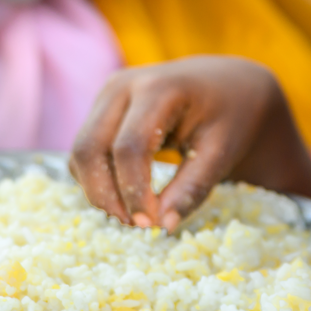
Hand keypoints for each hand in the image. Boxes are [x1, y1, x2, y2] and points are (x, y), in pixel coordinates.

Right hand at [69, 56, 310, 231]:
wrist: (227, 84)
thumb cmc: (230, 116)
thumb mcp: (222, 151)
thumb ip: (193, 187)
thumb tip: (164, 225)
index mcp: (159, 88)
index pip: (129, 148)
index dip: (134, 192)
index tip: (151, 225)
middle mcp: (124, 85)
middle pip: (90, 147)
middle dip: (105, 194)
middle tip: (135, 226)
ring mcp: (108, 93)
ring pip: (81, 150)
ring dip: (98, 189)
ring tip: (132, 215)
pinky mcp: (102, 106)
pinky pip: (85, 149)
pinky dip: (97, 178)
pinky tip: (125, 196)